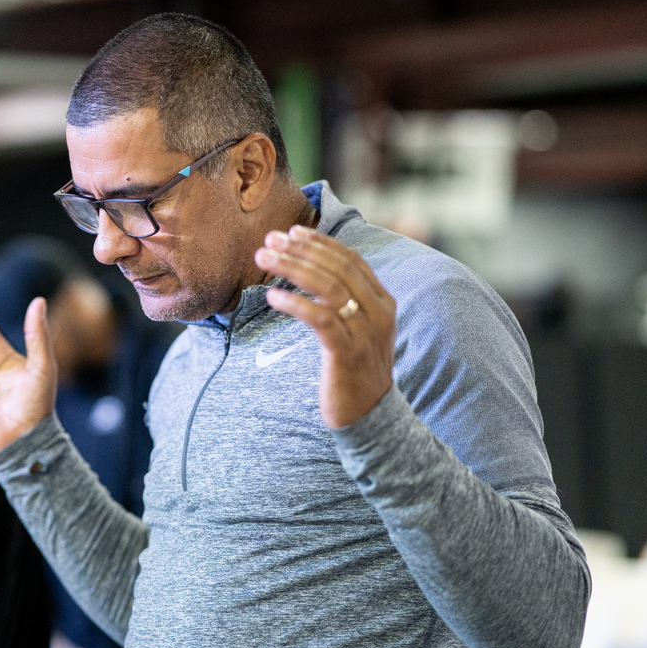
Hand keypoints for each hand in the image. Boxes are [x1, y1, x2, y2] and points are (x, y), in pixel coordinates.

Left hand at [255, 225, 395, 428]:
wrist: (370, 416)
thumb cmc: (354, 369)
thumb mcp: (356, 329)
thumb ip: (343, 301)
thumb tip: (310, 271)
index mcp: (381, 301)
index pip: (350, 259)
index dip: (320, 243)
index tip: (291, 231)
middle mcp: (378, 312)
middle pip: (337, 268)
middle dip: (300, 250)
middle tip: (268, 241)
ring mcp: (365, 332)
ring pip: (328, 287)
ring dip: (292, 268)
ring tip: (264, 259)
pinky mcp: (348, 353)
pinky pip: (320, 319)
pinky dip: (295, 303)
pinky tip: (272, 295)